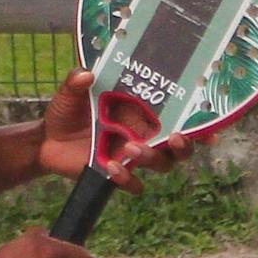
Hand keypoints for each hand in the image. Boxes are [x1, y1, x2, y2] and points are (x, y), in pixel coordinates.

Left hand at [35, 69, 207, 187]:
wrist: (46, 141)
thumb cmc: (66, 111)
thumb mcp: (70, 92)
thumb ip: (77, 82)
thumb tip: (87, 74)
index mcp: (141, 110)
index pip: (178, 115)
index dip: (199, 122)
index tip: (211, 125)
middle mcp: (144, 134)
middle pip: (179, 146)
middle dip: (184, 145)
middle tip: (175, 137)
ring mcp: (132, 156)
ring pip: (161, 164)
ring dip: (153, 158)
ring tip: (130, 148)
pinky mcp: (118, 174)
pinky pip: (134, 184)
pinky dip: (128, 179)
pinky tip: (111, 168)